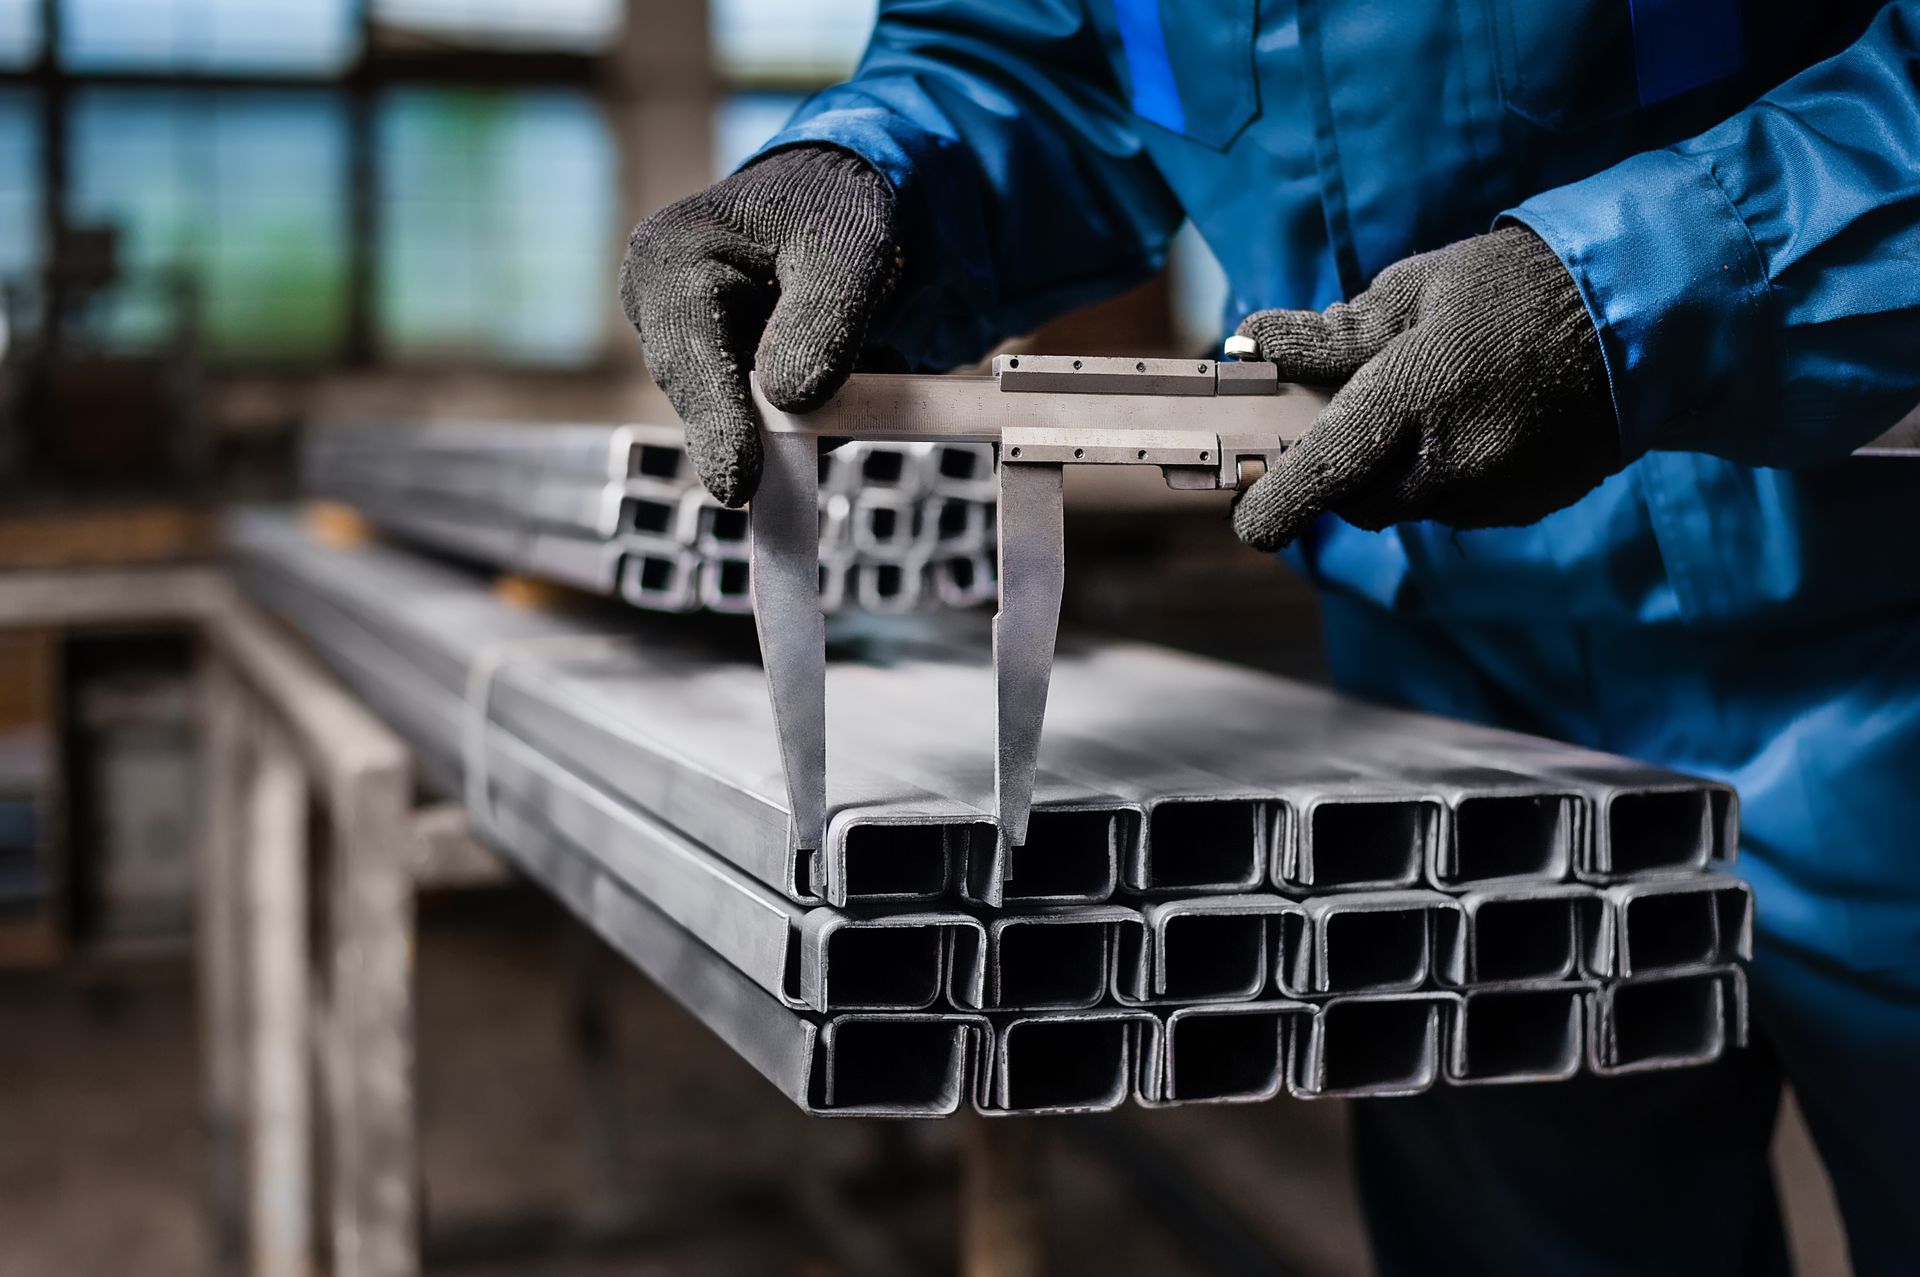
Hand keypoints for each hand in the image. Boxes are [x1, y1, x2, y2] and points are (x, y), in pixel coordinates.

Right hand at [619, 145, 901, 505]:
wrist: (840, 200)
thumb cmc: (838, 210)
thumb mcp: (850, 249)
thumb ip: (823, 320)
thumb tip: (790, 402)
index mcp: (668, 260)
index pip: (686, 357)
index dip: (717, 424)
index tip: (739, 485)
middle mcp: (658, 307)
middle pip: (706, 397)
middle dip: (770, 421)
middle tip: (824, 441)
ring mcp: (684, 345)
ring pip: (742, 416)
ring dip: (808, 407)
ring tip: (872, 349)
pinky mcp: (718, 373)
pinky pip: (762, 416)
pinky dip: (812, 406)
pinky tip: (850, 363)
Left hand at [1230, 226, 1619, 550]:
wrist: (1639, 314)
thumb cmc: (1514, 288)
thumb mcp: (1414, 289)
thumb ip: (1329, 334)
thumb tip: (1251, 344)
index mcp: (1413, 400)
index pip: (1322, 475)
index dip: (1276, 506)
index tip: (1250, 522)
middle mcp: (1451, 463)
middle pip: (1357, 499)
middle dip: (1344, 468)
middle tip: (1356, 412)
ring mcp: (1491, 493)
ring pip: (1406, 506)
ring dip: (1396, 471)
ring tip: (1431, 403)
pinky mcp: (1521, 508)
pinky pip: (1454, 506)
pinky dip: (1444, 476)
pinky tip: (1475, 422)